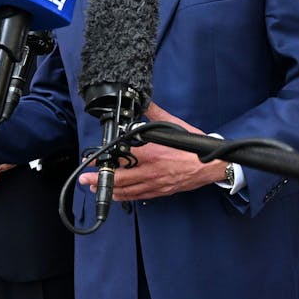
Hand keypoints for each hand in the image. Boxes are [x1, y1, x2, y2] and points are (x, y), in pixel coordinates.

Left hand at [76, 105, 221, 201]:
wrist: (213, 165)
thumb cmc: (195, 146)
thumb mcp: (175, 126)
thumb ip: (156, 114)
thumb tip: (145, 102)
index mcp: (154, 153)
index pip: (124, 156)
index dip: (107, 158)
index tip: (94, 158)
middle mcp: (152, 171)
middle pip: (120, 178)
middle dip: (100, 179)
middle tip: (86, 179)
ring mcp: (156, 183)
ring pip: (128, 190)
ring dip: (109, 190)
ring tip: (95, 188)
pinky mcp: (161, 191)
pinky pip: (139, 196)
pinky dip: (125, 197)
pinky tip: (117, 195)